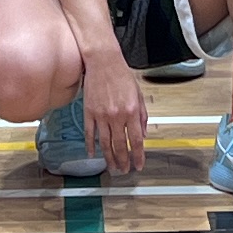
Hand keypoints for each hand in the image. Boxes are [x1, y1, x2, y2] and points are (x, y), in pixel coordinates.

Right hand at [79, 47, 151, 175]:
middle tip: (124, 170)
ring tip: (112, 168)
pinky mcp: (89, 112)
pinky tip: (92, 154)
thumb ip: (142, 116)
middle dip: (124, 161)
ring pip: (105, 143)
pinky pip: (90, 133)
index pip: (136, 140)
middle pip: (121, 145)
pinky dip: (90, 145)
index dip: (138, 156)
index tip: (138, 165)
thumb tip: (143, 134)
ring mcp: (101, 115)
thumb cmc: (121, 75)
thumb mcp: (139, 94)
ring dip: (109, 158)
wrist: (102, 61)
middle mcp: (117, 115)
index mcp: (132, 111)